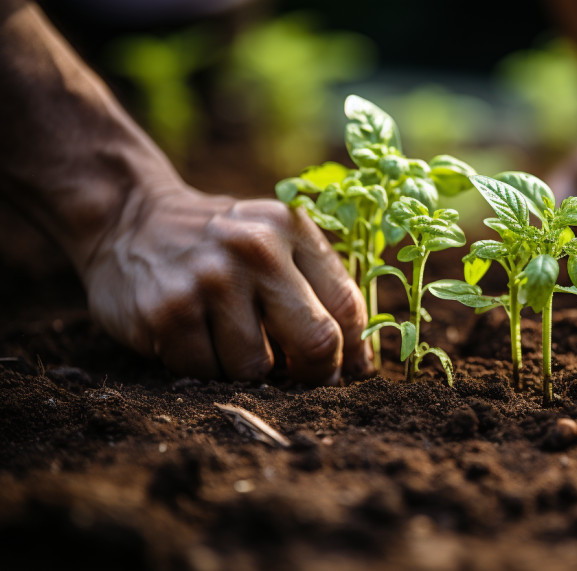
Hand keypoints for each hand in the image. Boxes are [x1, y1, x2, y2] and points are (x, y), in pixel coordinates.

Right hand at [81, 183, 371, 383]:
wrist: (127, 219)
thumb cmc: (218, 244)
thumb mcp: (273, 239)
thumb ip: (317, 284)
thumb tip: (358, 361)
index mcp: (291, 229)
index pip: (347, 306)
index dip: (355, 351)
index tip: (349, 370)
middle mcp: (255, 250)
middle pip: (318, 342)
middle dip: (315, 373)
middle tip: (300, 377)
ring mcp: (209, 281)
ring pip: (257, 369)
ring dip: (248, 371)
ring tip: (229, 340)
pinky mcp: (167, 312)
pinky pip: (206, 374)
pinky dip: (205, 370)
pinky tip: (194, 339)